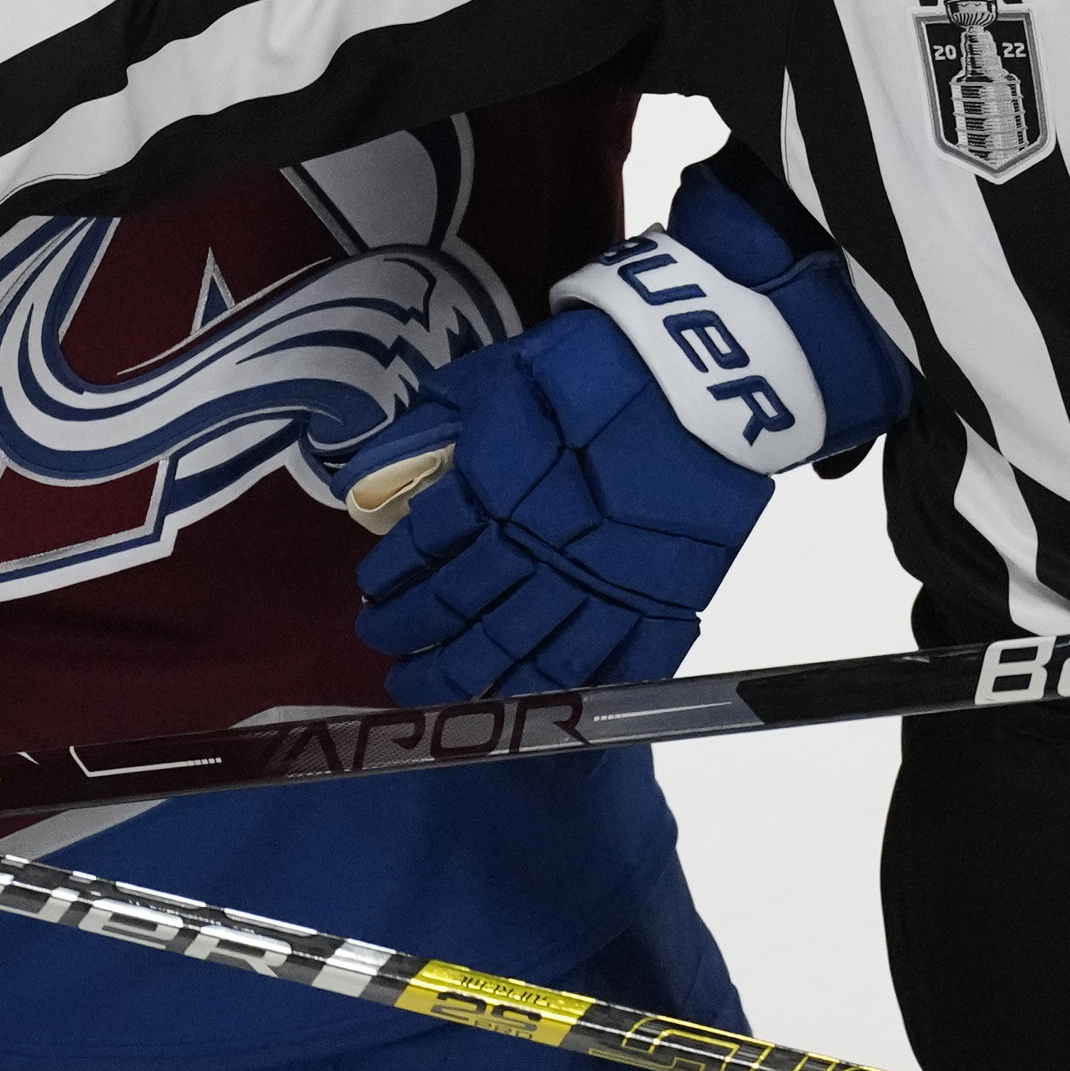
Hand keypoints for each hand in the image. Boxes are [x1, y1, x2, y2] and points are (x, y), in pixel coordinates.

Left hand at [344, 169, 912, 701]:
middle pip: (461, 618)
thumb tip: (369, 481)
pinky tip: (535, 704)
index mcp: (489, 492)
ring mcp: (601, 586)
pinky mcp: (660, 602)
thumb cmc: (587, 366)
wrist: (700, 370)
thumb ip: (428, 431)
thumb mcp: (490, 379)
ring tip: (440, 695)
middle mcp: (537, 550)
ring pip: (525, 657)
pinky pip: (612, 667)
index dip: (391, 586)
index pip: (422, 555)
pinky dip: (572, 693)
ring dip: (474, 681)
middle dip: (415, 646)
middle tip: (391, 663)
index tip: (372, 600)